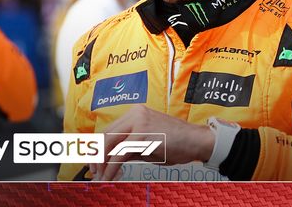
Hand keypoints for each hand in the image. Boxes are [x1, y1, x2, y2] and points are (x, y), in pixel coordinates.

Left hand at [89, 105, 213, 180]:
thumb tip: (112, 160)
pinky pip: (120, 153)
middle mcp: (134, 114)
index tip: (95, 162)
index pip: (109, 130)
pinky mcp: (142, 135)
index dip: (99, 148)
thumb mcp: (149, 144)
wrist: (198, 141)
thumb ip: (130, 148)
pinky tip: (109, 177)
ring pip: (109, 143)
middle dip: (96, 156)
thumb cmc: (177, 143)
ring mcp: (138, 122)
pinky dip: (111, 167)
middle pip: (105, 135)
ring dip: (102, 163)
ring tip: (100, 177)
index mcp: (135, 113)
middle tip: (94, 172)